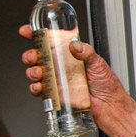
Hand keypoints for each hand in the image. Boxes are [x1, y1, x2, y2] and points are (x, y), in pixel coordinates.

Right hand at [19, 25, 135, 136]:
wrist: (110, 105)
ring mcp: (57, 80)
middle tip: (34, 56)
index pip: (49, 41)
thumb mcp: (98, 63)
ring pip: (35, 73)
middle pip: (37, 56)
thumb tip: (75, 46)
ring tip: (39, 73)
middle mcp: (61, 66)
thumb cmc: (107, 84)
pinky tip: (40, 87)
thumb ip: (86, 52)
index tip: (26, 30)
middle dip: (30, 55)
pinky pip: (40, 91)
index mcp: (69, 54)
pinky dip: (36, 88)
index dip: (35, 35)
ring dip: (32, 71)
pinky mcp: (56, 94)